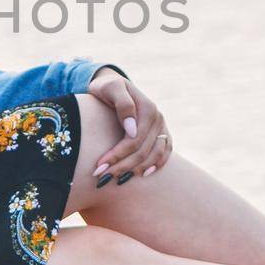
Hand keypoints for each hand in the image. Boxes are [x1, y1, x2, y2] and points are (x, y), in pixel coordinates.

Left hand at [86, 67, 171, 183]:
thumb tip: (132, 129)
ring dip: (136, 170)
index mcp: (147, 108)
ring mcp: (162, 126)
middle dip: (122, 166)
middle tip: (102, 178)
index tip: (99, 167)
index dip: (116, 155)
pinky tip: (143, 174)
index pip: (133, 140)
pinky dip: (157, 164)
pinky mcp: (162, 132)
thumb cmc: (107, 87)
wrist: (113, 85)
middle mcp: (158, 118)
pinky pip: (165, 152)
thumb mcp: (110, 88)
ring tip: (117, 180)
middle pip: (142, 151)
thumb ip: (122, 104)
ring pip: (154, 155)